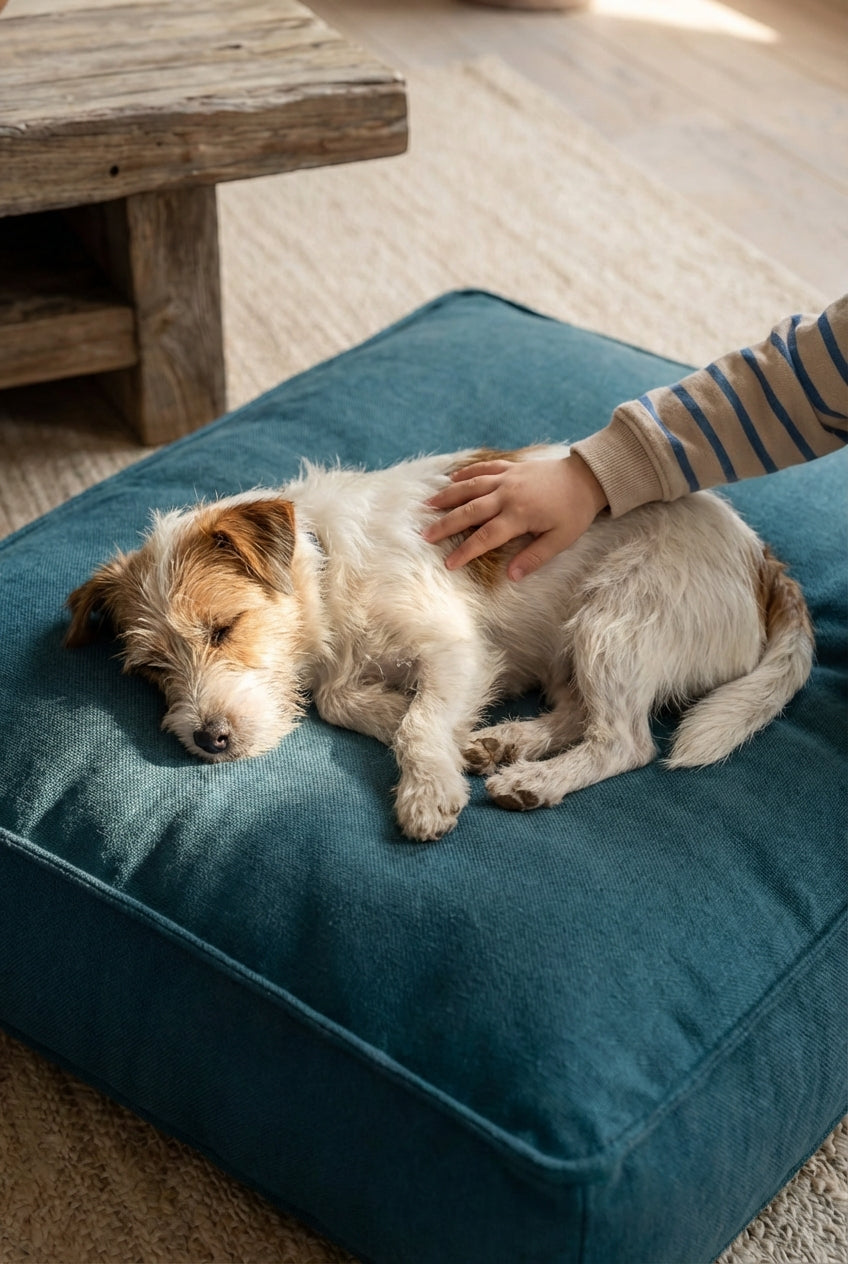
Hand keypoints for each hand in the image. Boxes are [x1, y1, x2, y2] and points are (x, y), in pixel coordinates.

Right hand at [423, 454, 606, 580]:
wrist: (588, 476)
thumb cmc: (575, 511)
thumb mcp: (561, 540)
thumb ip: (534, 557)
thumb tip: (511, 576)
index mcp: (519, 515)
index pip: (486, 537)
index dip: (466, 552)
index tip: (448, 564)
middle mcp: (508, 495)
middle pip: (470, 511)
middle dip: (446, 524)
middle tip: (425, 535)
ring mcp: (508, 478)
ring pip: (471, 487)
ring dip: (448, 496)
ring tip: (428, 505)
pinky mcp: (512, 467)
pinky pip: (484, 468)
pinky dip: (466, 474)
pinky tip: (452, 479)